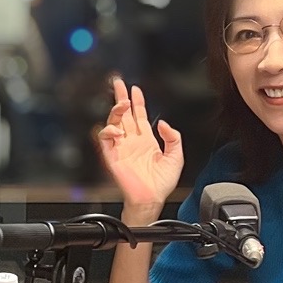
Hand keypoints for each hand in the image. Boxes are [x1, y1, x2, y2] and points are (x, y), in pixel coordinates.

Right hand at [97, 76, 182, 211]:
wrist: (151, 199)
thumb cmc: (161, 184)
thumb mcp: (176, 156)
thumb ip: (173, 138)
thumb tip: (163, 123)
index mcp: (146, 140)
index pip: (139, 116)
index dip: (138, 101)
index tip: (136, 89)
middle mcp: (132, 142)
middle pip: (124, 114)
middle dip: (120, 97)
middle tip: (118, 83)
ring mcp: (121, 148)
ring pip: (114, 122)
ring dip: (116, 111)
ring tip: (123, 103)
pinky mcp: (113, 157)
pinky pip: (105, 140)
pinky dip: (108, 131)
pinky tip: (117, 129)